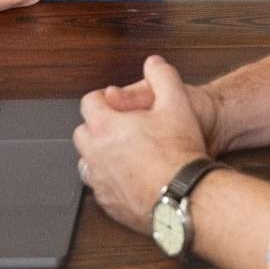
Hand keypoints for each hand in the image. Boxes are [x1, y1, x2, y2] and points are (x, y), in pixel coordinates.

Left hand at [74, 55, 212, 234]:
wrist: (186, 197)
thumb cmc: (179, 152)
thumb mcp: (177, 102)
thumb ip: (163, 76)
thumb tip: (154, 63)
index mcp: (105, 126)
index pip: (89, 103)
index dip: (105, 100)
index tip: (119, 104)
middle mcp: (95, 154)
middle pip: (83, 133)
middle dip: (98, 127)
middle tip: (123, 128)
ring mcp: (99, 182)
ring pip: (87, 162)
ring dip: (100, 155)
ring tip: (126, 153)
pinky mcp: (109, 205)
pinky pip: (100, 188)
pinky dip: (110, 181)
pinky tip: (131, 178)